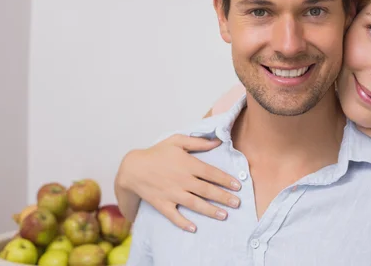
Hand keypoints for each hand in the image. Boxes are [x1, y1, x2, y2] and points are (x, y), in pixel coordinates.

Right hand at [118, 134, 241, 231]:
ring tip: (224, 215)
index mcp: (188, 164)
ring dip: (210, 210)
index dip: (226, 180)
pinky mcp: (162, 204)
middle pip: (207, 190)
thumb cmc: (156, 152)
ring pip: (195, 204)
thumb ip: (198, 142)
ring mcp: (172, 193)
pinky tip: (194, 228)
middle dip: (224, 197)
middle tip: (237, 203)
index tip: (238, 186)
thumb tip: (217, 142)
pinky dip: (183, 223)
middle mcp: (182, 180)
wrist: (133, 168)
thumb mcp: (177, 141)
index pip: (211, 173)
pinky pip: (174, 216)